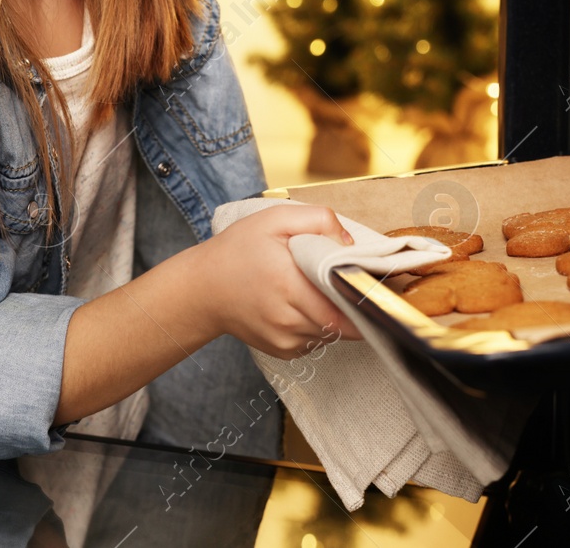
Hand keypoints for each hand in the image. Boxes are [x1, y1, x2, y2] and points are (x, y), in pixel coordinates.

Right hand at [197, 205, 362, 359]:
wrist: (203, 289)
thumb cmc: (238, 251)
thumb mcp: (274, 219)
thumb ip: (318, 220)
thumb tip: (350, 243)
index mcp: (289, 284)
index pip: (345, 305)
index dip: (362, 295)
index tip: (366, 280)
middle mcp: (288, 319)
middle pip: (344, 322)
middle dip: (351, 303)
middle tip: (346, 282)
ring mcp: (285, 339)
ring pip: (332, 333)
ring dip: (335, 315)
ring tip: (318, 291)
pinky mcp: (283, 351)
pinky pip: (316, 341)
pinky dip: (318, 325)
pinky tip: (302, 305)